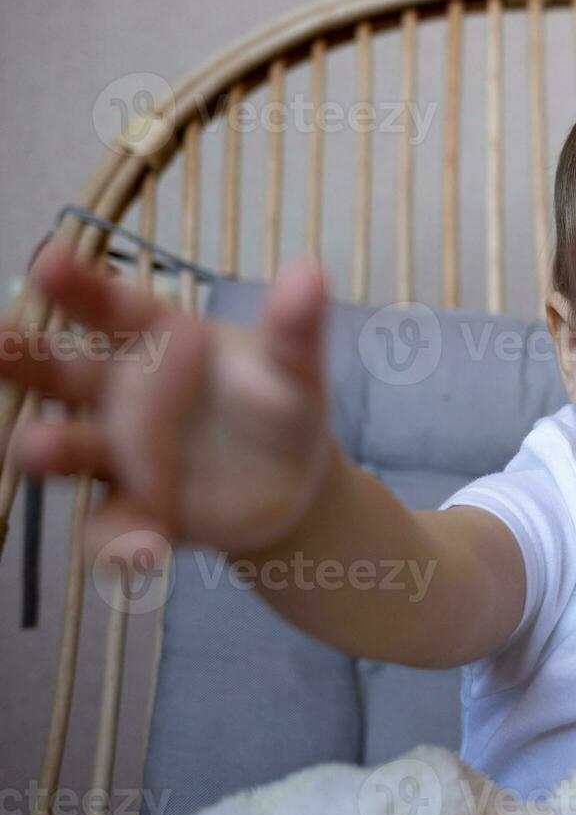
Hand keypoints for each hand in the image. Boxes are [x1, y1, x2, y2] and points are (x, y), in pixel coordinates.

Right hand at [1, 240, 334, 578]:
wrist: (291, 483)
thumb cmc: (279, 405)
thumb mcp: (294, 370)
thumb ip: (295, 329)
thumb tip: (308, 272)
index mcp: (159, 341)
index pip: (116, 308)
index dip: (81, 286)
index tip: (49, 259)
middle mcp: (120, 392)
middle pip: (61, 372)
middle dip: (24, 359)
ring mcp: (115, 453)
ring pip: (67, 448)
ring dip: (49, 448)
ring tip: (41, 449)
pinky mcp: (129, 511)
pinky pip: (110, 528)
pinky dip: (120, 544)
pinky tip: (144, 555)